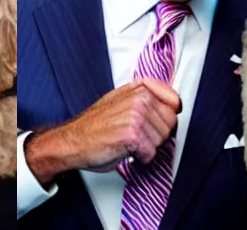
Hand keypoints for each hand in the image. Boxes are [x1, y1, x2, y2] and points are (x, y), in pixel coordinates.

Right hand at [25, 79, 181, 186]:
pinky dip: (141, 158)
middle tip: (138, 136)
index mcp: (139, 87)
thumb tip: (173, 105)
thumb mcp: (120, 100)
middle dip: (158, 134)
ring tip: (130, 143)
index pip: (174, 101)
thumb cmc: (95, 125)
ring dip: (148, 147)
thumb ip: (145, 97)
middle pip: (170, 123)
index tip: (157, 122)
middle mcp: (139, 98)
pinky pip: (151, 153)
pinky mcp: (132, 135)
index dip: (168, 116)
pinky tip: (127, 151)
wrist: (72, 141)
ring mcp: (136, 116)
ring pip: (162, 140)